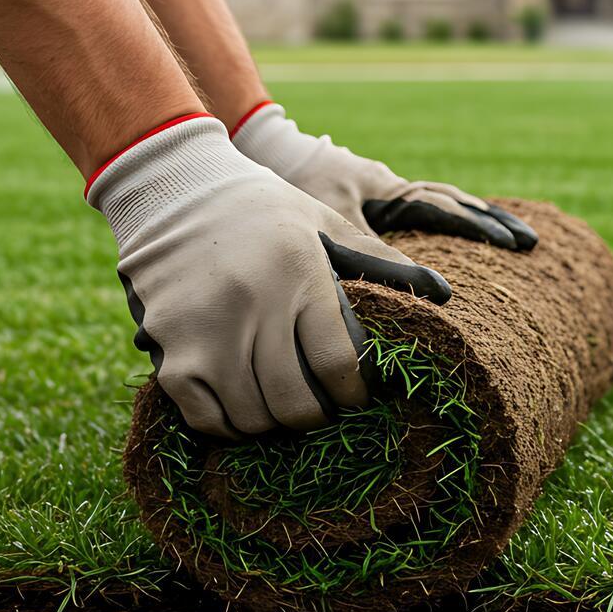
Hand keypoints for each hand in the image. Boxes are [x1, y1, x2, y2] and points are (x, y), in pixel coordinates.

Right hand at [88, 114, 450, 438]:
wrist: (174, 187)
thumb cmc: (262, 210)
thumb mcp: (325, 224)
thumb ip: (380, 263)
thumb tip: (442, 292)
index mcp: (301, 275)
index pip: (339, 367)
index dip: (353, 394)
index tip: (354, 394)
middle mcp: (253, 306)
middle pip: (296, 404)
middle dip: (317, 415)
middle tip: (319, 406)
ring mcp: (206, 332)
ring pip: (252, 418)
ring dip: (273, 423)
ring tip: (280, 404)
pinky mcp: (170, 348)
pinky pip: (205, 418)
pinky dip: (227, 424)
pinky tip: (240, 406)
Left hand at [232, 102, 537, 251]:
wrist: (262, 152)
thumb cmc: (291, 187)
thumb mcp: (330, 227)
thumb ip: (369, 257)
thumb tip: (420, 287)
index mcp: (388, 189)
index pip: (444, 210)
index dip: (478, 231)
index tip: (512, 247)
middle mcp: (392, 188)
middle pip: (454, 202)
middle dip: (492, 223)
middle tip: (531, 243)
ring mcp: (384, 192)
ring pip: (443, 202)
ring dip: (478, 219)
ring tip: (515, 236)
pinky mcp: (373, 200)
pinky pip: (422, 210)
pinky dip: (450, 219)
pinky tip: (461, 236)